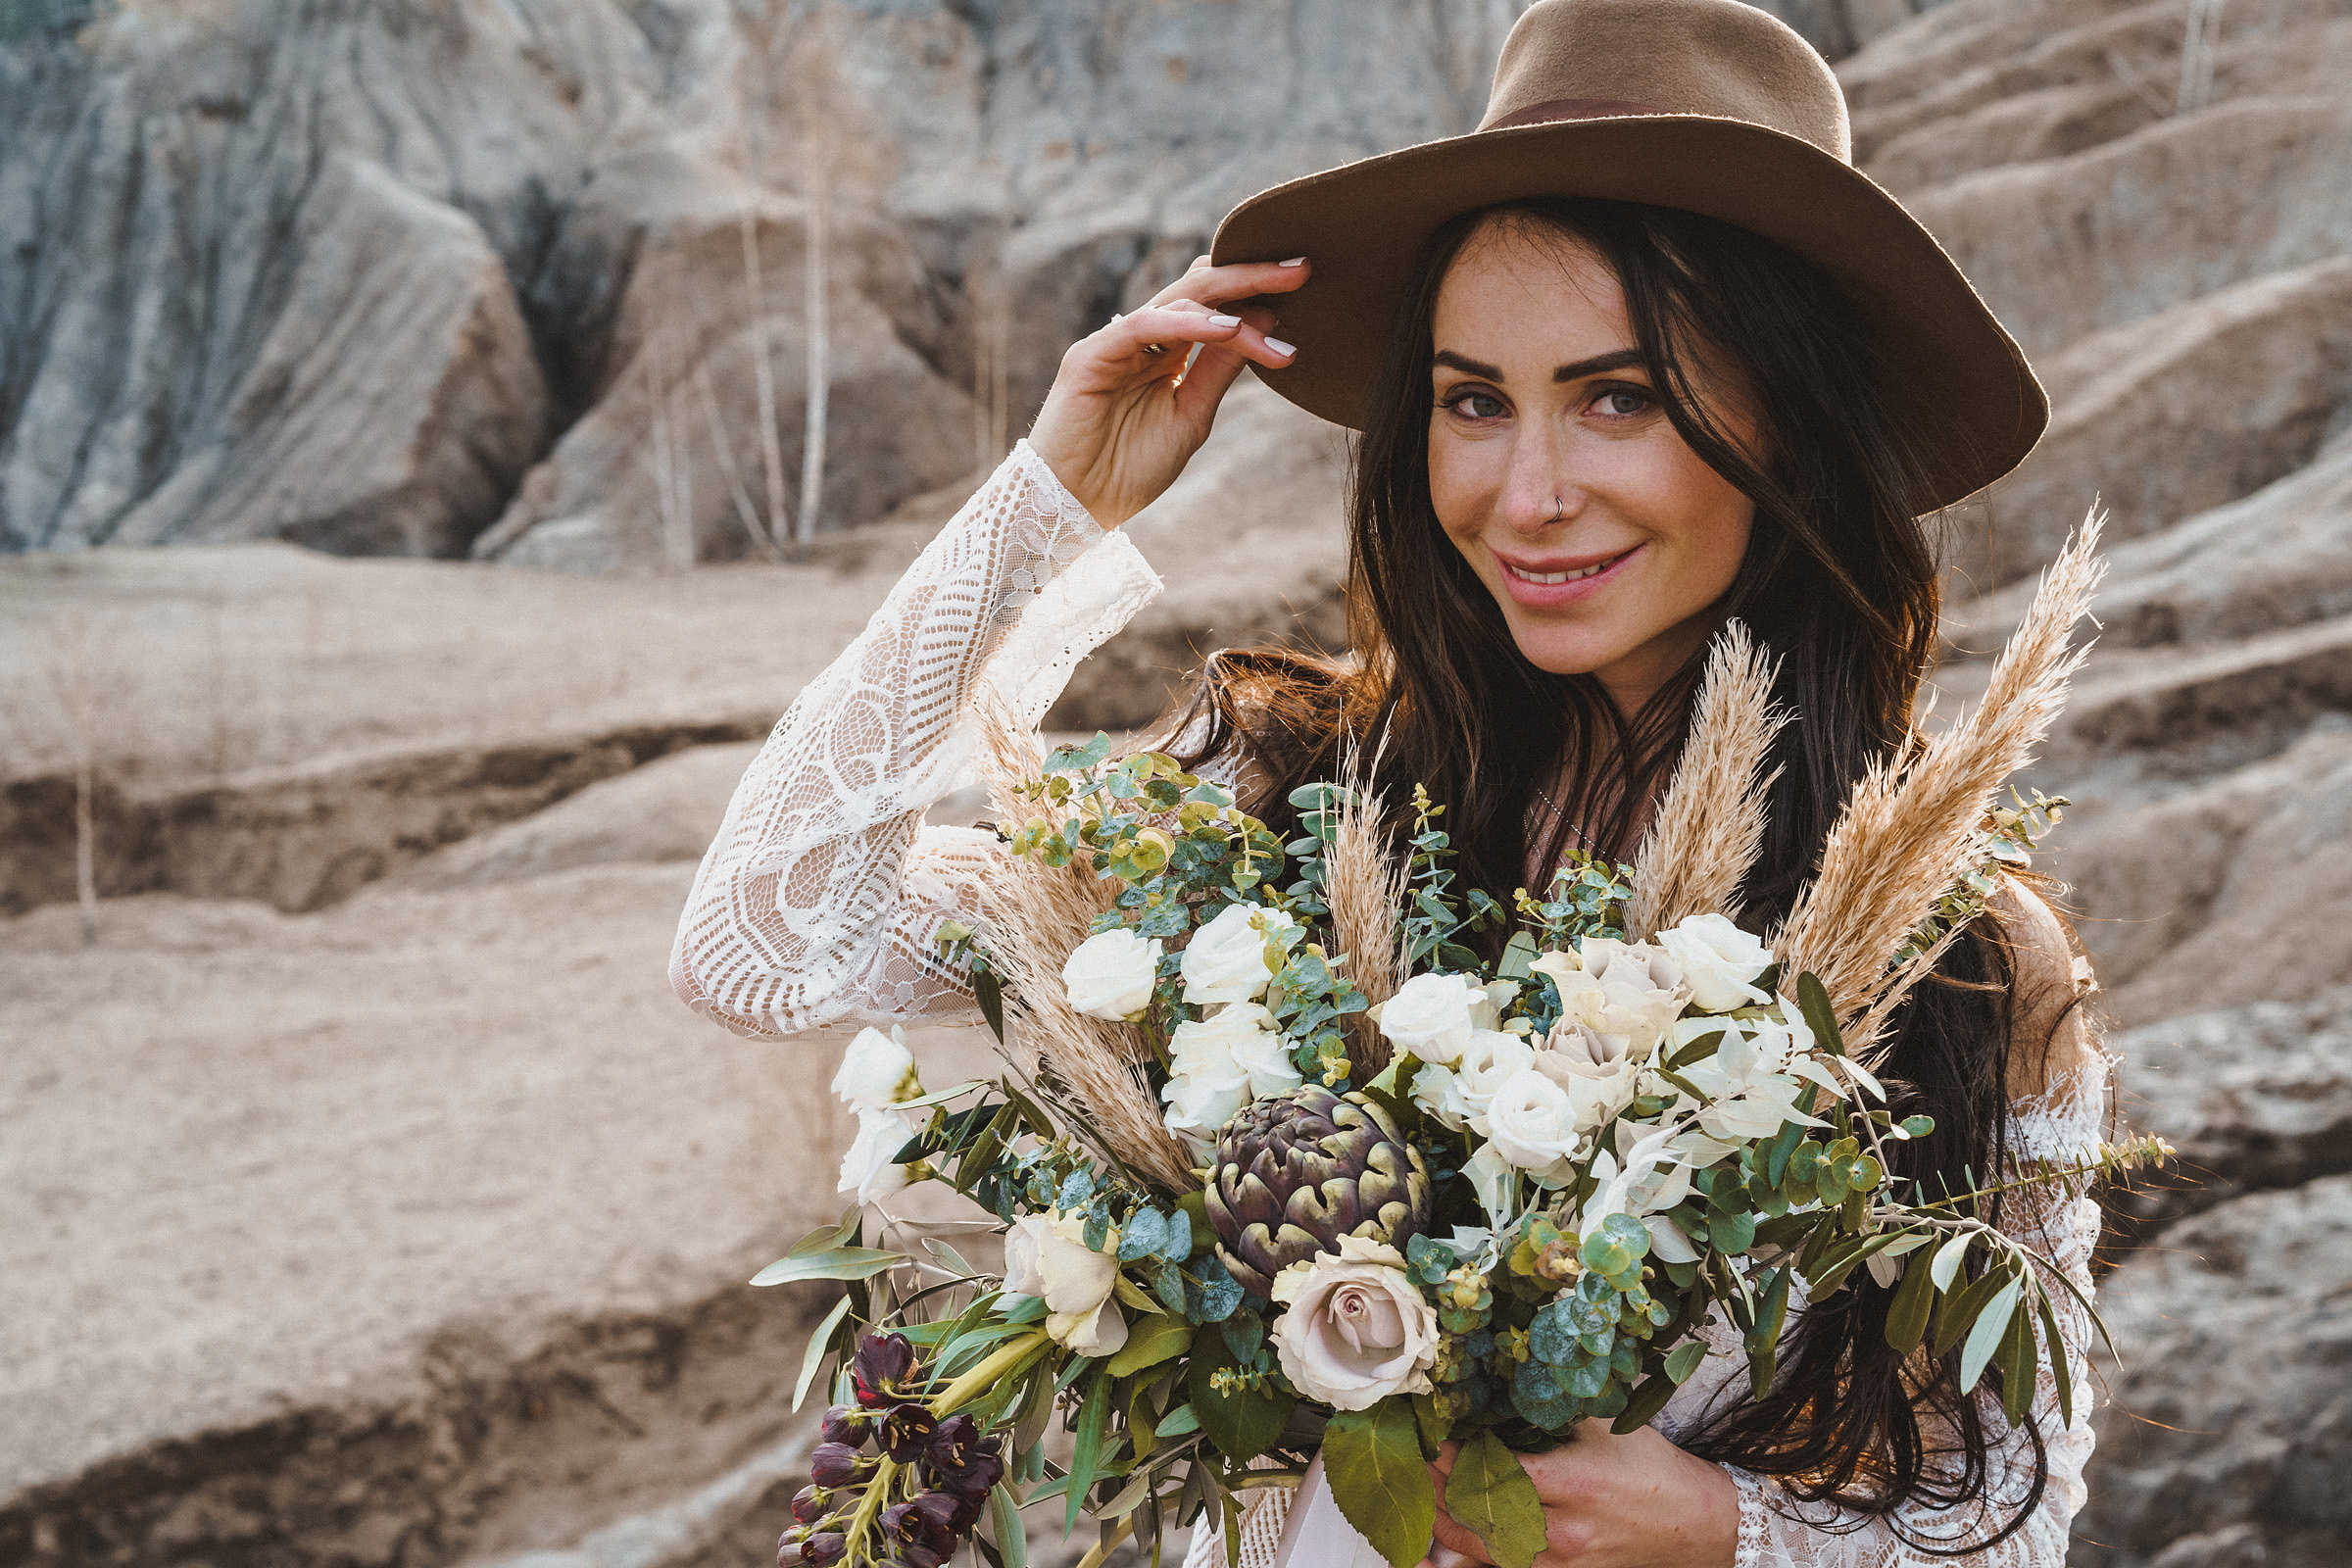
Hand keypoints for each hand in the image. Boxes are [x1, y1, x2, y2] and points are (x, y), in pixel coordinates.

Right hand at [1028, 255, 1308, 526]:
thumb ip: (1221, 369)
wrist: (1072, 508)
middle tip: (1302, 269)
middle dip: (1252, 277)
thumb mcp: (1192, 416)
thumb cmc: (1127, 470)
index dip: (1255, 291)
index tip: (1305, 287)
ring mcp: (1116, 343)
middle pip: (1200, 290)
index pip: (1213, 304)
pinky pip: (1144, 326)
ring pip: (1178, 300)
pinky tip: (1229, 328)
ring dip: (1232, 296)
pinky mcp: (1092, 355)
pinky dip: (1188, 323)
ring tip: (1279, 298)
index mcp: (1166, 352)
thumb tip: (1267, 319)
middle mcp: (1142, 338)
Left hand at [1424, 1423, 1739, 1567]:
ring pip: (1483, 1549)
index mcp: (1573, 1484)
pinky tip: (1445, 1534)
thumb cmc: (1649, 1468)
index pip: (1493, 1473)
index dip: (1451, 1456)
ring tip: (1422, 1490)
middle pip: (1478, 1515)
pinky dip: (1470, 1552)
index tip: (1427, 1433)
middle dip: (1438, 1486)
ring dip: (1445, 1520)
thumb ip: (1552, 1403)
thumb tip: (1502, 1372)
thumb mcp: (1604, 1422)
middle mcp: (1562, 1531)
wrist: (1693, 1523)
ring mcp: (1560, 1563)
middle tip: (1412, 1458)